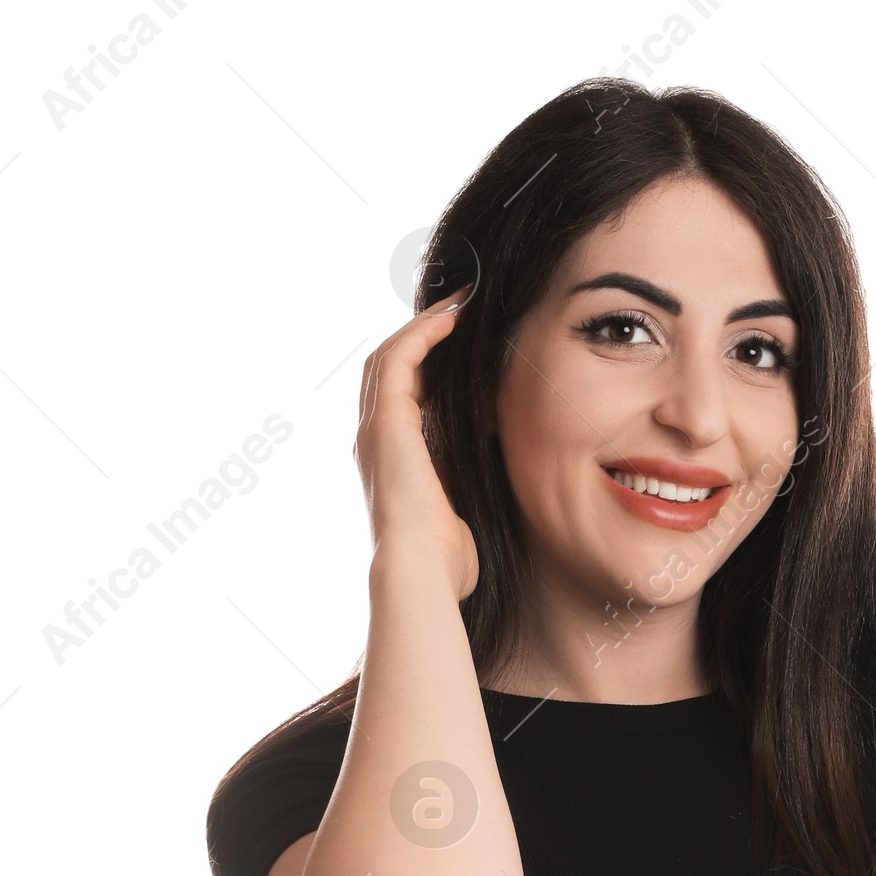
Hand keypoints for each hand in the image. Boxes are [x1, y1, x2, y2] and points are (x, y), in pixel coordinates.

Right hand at [355, 296, 478, 597]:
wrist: (422, 570)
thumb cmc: (447, 558)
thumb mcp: (463, 506)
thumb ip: (469, 474)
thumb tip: (501, 449)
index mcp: (391, 462)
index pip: (403, 399)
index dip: (428, 367)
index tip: (461, 346)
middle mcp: (374, 442)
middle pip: (389, 370)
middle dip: (421, 336)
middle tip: (458, 312)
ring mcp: (374, 429)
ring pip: (389, 357)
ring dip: (423, 326)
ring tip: (457, 305)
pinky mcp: (384, 421)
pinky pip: (399, 358)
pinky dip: (423, 333)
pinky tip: (451, 318)